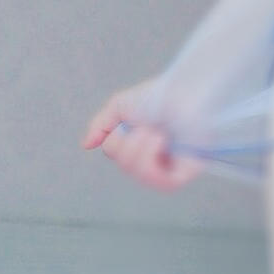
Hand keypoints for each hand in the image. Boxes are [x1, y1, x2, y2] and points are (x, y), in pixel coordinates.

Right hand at [80, 80, 204, 190]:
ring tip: (155, 133)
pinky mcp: (186, 172)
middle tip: (146, 127)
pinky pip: (163, 183)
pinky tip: (161, 141)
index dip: (116, 141)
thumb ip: (101, 125)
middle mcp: (155, 156)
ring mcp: (171, 166)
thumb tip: (86, 145)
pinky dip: (153, 160)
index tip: (130, 123)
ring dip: (141, 150)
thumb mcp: (121, 105)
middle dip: (129, 145)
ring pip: (141, 175)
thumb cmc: (160, 96)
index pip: (116, 154)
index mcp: (139, 142)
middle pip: (126, 167)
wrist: (186, 91)